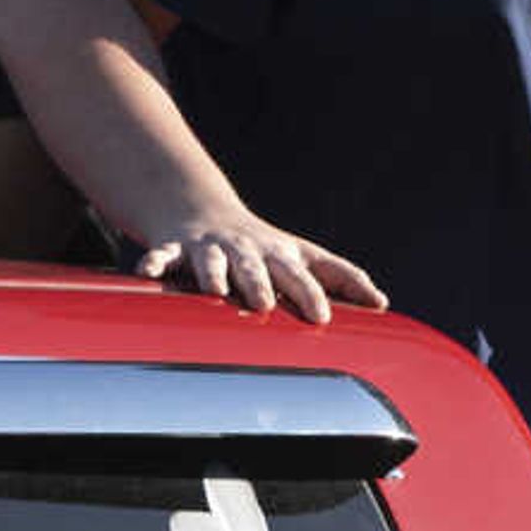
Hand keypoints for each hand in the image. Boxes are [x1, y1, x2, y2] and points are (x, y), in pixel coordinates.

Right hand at [132, 210, 387, 323]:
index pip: (301, 273)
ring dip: (214, 273)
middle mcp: (247, 250)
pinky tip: (147, 274)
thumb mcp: (303, 257)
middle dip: (260, 283)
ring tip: (216, 290)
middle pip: (257, 267)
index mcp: (279, 254)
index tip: (322, 318)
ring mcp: (211, 249)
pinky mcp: (176, 250)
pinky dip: (155, 264)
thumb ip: (342, 278)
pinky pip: (163, 257)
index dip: (312, 293)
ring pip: (212, 261)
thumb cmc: (264, 248)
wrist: (204, 212)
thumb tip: (383, 304)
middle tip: (266, 304)